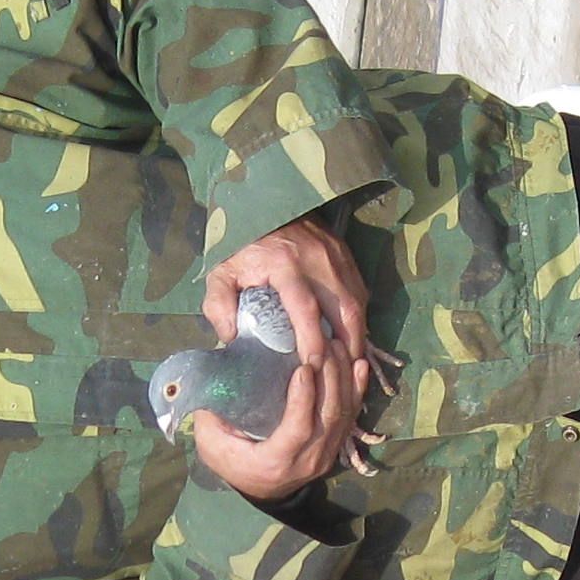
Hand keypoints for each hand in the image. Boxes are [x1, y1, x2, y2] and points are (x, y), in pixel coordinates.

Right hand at [189, 359, 357, 499]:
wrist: (254, 487)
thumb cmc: (227, 457)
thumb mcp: (211, 436)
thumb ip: (213, 407)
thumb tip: (214, 366)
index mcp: (275, 462)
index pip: (298, 430)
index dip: (304, 398)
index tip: (304, 366)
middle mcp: (307, 463)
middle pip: (328, 418)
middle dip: (330, 377)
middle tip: (324, 342)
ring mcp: (325, 456)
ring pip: (343, 415)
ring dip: (343, 378)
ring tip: (337, 345)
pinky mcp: (335, 447)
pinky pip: (350, 417)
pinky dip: (356, 389)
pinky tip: (358, 364)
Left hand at [205, 214, 371, 405]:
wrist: (264, 204)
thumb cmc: (242, 245)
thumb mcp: (221, 272)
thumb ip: (219, 305)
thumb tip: (232, 340)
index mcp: (285, 264)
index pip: (306, 309)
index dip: (313, 342)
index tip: (313, 368)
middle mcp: (318, 260)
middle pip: (344, 310)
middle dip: (348, 346)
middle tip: (343, 375)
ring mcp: (337, 256)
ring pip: (357, 302)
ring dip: (357, 335)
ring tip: (351, 363)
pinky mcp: (346, 254)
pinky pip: (359, 292)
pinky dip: (358, 317)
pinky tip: (351, 337)